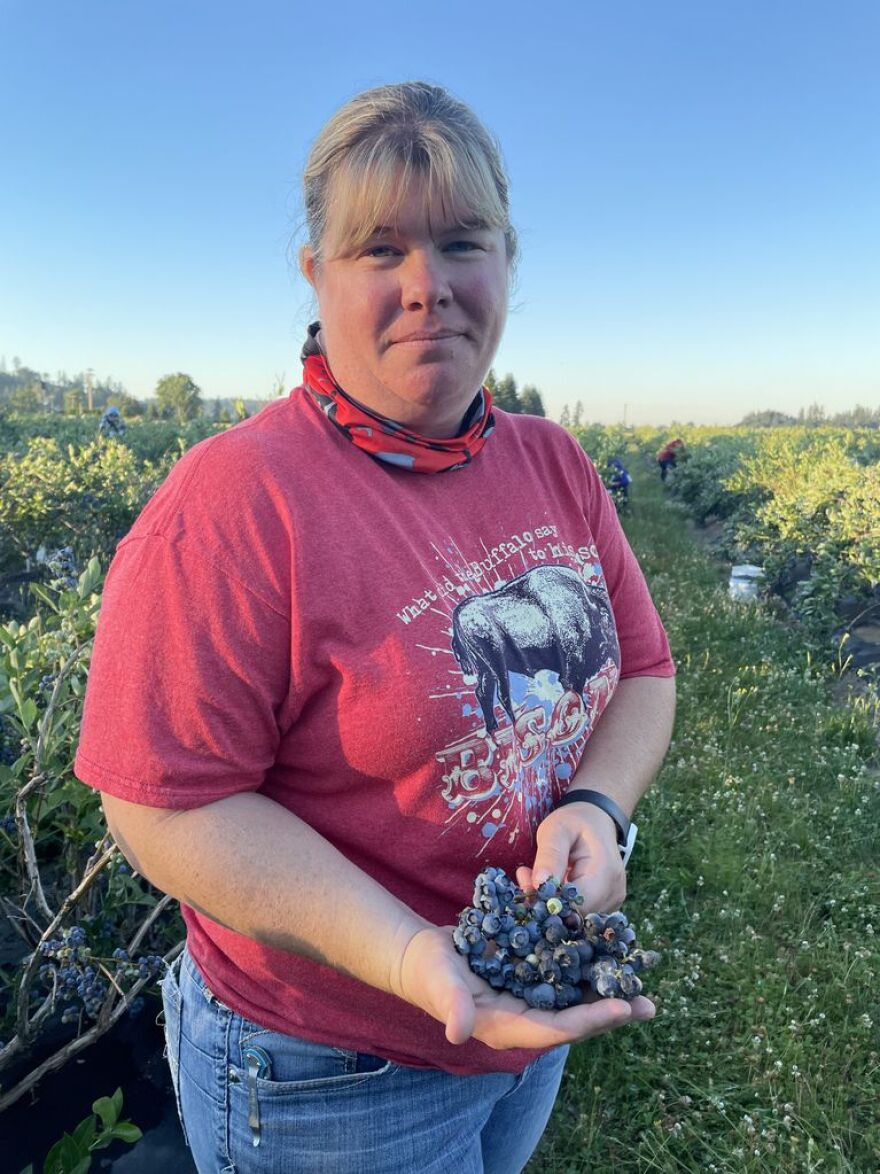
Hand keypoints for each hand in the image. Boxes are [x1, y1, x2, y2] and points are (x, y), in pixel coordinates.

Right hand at [392, 925, 653, 1050]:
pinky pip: (563, 975)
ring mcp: (527, 998)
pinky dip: (587, 967)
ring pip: (574, 998)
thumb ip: (451, 1005)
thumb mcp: (438, 983)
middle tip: (648, 1004)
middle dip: (610, 1011)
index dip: (589, 1021)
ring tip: (641, 984)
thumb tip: (458, 1032)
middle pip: (574, 1019)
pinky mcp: (527, 977)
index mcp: (506, 1027)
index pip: (556, 1030)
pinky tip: (610, 955)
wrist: (420, 955)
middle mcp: (523, 1017)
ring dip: (606, 991)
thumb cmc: (427, 972)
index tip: (621, 1008)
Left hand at [516, 803, 626, 912]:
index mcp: (605, 874)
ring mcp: (612, 901)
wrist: (597, 820)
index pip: (575, 905)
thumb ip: (549, 855)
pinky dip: (560, 902)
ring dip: (550, 902)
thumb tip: (540, 883)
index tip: (526, 879)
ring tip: (537, 875)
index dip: (547, 901)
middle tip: (525, 876)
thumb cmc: (576, 822)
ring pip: (574, 916)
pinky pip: (578, 913)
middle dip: (545, 901)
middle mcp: (614, 893)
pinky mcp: (605, 905)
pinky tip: (550, 883)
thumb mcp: (557, 829)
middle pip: (574, 914)